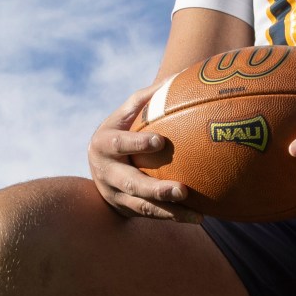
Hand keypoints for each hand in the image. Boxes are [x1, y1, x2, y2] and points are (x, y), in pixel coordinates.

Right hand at [88, 86, 198, 220]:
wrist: (98, 167)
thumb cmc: (119, 131)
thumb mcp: (124, 114)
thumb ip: (145, 99)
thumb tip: (178, 77)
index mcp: (103, 144)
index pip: (119, 144)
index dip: (137, 144)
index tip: (160, 141)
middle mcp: (106, 173)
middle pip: (131, 184)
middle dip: (155, 190)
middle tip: (182, 190)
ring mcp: (115, 195)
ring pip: (142, 207)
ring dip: (169, 212)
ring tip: (197, 216)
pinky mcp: (126, 210)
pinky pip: (151, 216)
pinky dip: (173, 217)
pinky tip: (197, 218)